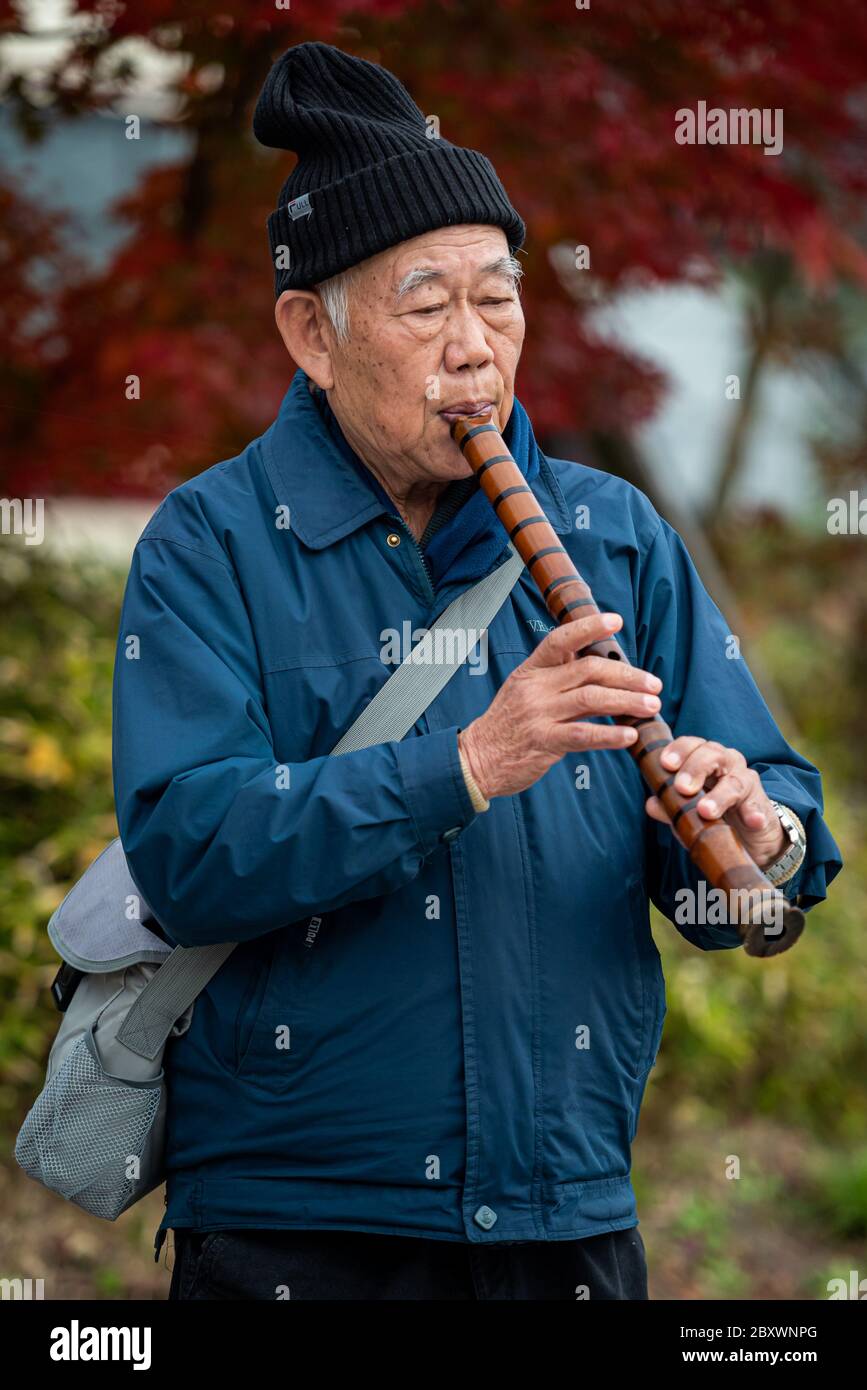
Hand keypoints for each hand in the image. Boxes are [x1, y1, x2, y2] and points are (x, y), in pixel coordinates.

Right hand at [458, 612, 662, 800]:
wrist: (477, 759)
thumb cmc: (508, 724)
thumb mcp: (525, 690)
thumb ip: (559, 676)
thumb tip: (597, 661)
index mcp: (531, 670)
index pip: (561, 639)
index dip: (589, 627)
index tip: (616, 620)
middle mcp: (535, 687)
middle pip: (588, 669)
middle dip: (627, 675)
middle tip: (654, 684)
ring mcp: (538, 714)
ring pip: (591, 699)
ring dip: (626, 702)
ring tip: (651, 707)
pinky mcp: (543, 742)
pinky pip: (583, 735)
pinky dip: (610, 735)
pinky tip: (629, 736)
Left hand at [645, 736, 785, 866]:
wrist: (747, 839)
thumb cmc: (712, 816)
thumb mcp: (687, 813)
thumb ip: (670, 807)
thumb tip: (652, 804)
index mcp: (704, 760)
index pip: (692, 745)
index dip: (679, 750)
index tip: (666, 764)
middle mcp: (726, 764)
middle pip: (712, 753)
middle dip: (695, 768)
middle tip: (683, 788)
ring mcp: (746, 782)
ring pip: (734, 780)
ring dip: (719, 795)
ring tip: (706, 811)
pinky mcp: (761, 804)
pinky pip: (758, 805)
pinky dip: (754, 812)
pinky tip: (752, 821)